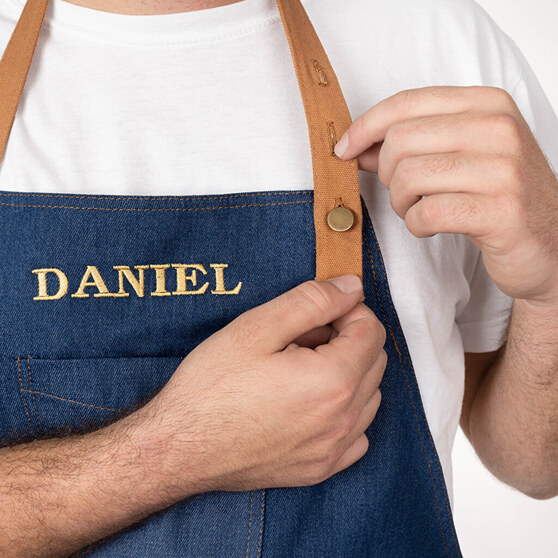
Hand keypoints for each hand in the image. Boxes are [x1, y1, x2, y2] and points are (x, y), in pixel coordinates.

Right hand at [137, 275, 385, 497]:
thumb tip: (351, 287)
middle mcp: (342, 420)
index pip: (371, 331)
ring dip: (348, 373)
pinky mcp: (320, 469)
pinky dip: (345, 411)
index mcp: (333, 381)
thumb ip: (312, 302)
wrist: (180, 447)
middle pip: (374, 362)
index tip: (319, 312)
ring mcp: (333, 450)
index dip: (348, 311)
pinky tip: (311, 403)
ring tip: (302, 368)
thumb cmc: (211, 388)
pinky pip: (358, 434)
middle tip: (303, 337)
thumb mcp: (257, 328)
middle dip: (347, 339)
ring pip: (369, 397)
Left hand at [334, 86, 557, 305]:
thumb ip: (411, 145)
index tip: (344, 150)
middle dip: (386, 173)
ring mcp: (504, 170)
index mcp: (488, 104)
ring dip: (401, 203)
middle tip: (402, 192)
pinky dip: (416, 225)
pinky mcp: (500, 212)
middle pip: (401, 141)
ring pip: (409, 177)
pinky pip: (426, 214)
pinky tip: (430, 226)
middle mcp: (499, 129)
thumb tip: (356, 146)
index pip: (407, 102)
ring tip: (418, 210)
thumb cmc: (497, 197)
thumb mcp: (460, 157)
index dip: (365, 127)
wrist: (550, 242)